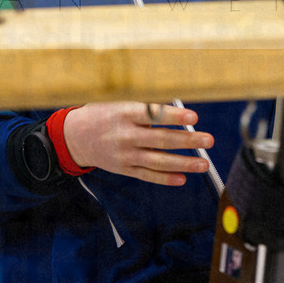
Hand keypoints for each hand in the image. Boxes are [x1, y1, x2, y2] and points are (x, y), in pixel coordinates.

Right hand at [62, 102, 212, 185]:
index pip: (153, 114)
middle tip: (209, 140)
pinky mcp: (124, 169)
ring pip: (158, 161)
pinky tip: (182, 179)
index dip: (174, 116)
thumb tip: (178, 111)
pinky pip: (147, 176)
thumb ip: (146, 109)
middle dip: (187, 140)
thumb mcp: (121, 104)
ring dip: (183, 164)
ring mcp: (125, 155)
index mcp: (125, 114)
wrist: (74, 137)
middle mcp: (125, 135)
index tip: (194, 116)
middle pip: (161, 140)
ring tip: (203, 164)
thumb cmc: (105, 114)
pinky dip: (165, 178)